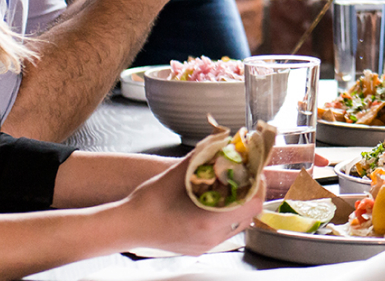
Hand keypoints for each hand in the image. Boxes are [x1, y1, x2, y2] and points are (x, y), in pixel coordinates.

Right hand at [117, 154, 263, 253]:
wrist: (127, 224)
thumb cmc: (150, 200)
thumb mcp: (180, 171)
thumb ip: (205, 153)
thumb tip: (223, 137)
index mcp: (209, 219)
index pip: (253, 204)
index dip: (257, 185)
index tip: (254, 172)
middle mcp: (210, 236)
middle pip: (249, 215)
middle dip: (250, 193)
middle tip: (245, 176)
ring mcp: (205, 245)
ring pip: (238, 225)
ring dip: (240, 205)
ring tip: (232, 187)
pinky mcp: (198, 247)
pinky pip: (223, 232)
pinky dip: (226, 216)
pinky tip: (216, 202)